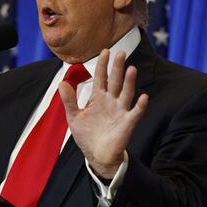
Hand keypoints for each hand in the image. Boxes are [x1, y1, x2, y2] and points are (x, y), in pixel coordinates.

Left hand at [58, 48, 148, 178]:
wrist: (96, 155)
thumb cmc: (86, 135)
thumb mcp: (74, 117)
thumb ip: (69, 100)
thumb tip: (62, 83)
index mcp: (98, 98)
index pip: (101, 77)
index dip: (102, 64)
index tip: (105, 51)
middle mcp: (111, 101)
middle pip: (116, 81)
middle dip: (118, 67)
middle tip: (121, 53)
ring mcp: (120, 111)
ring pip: (126, 93)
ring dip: (129, 82)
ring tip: (132, 69)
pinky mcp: (127, 123)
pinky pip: (135, 113)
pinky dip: (140, 106)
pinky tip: (144, 97)